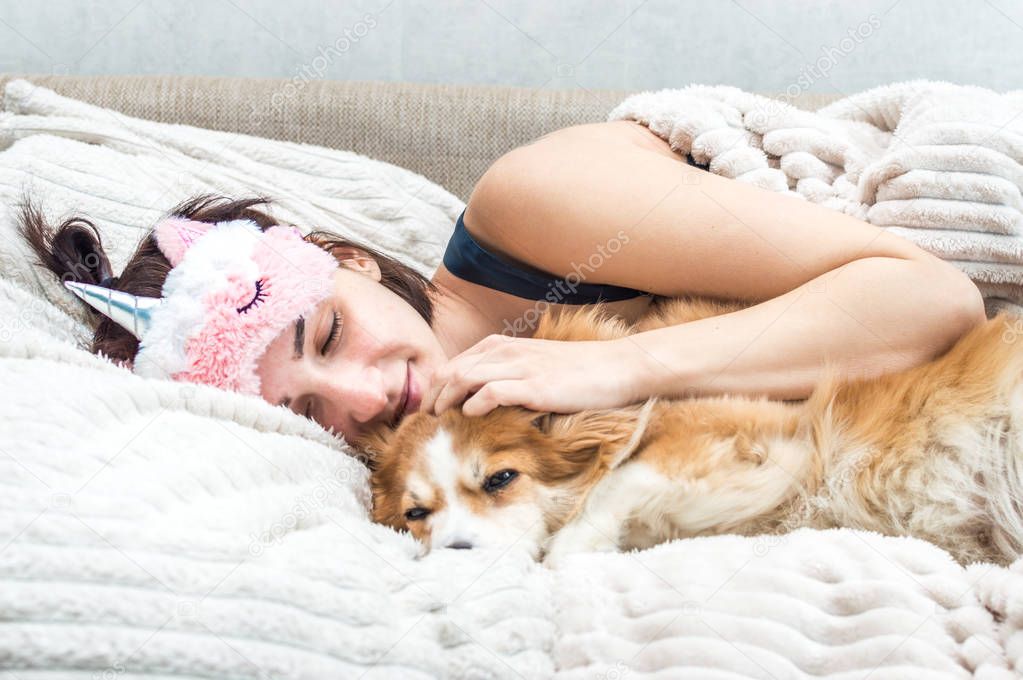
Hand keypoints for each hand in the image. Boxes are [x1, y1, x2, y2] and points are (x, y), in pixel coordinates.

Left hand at [422, 334, 647, 416]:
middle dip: (434, 394)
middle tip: (425, 418)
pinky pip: (493, 391)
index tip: (428, 406)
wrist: (617, 367)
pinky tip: (469, 416)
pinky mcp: (535, 386)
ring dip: (447, 400)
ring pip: (466, 377)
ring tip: (439, 419)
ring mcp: (521, 367)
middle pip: (453, 369)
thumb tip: (481, 398)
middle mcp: (508, 352)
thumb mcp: (536, 365)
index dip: (437, 384)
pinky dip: (475, 404)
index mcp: (504, 346)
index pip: (456, 361)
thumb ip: (509, 374)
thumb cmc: (578, 372)